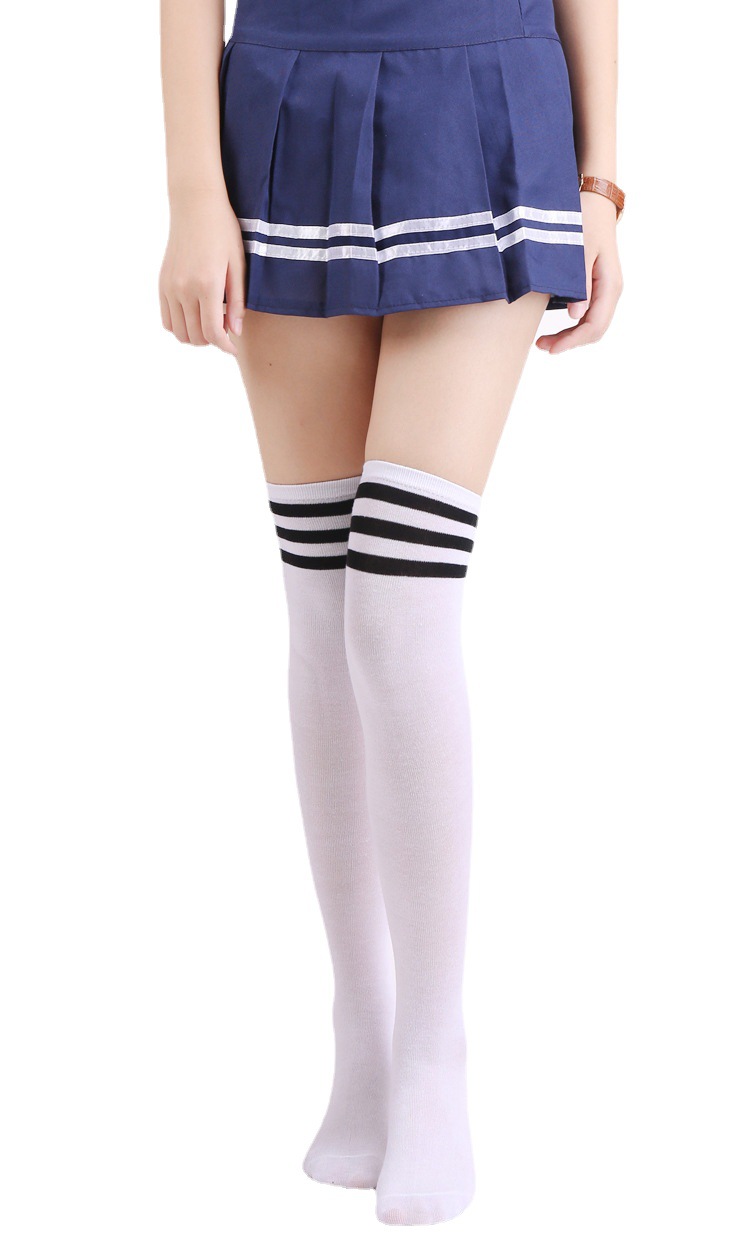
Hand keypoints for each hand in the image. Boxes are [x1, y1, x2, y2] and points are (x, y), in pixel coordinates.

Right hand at [159, 187, 245, 355]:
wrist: (195, 205)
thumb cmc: (223, 231)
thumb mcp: (238, 265)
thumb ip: (237, 301)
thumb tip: (234, 332)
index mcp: (207, 285)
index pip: (212, 332)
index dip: (225, 346)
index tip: (233, 348)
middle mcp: (184, 289)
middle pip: (195, 336)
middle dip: (212, 341)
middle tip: (224, 330)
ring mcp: (169, 287)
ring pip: (179, 332)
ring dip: (195, 336)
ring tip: (210, 324)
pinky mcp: (162, 283)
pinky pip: (166, 319)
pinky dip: (180, 326)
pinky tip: (194, 316)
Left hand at [536, 192, 622, 353]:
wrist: (594, 200)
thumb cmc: (584, 220)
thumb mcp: (578, 249)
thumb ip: (578, 283)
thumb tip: (576, 316)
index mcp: (610, 284)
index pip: (594, 325)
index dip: (572, 341)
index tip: (549, 348)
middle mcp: (612, 290)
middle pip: (594, 330)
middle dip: (569, 342)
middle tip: (541, 346)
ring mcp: (606, 289)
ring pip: (592, 325)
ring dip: (570, 336)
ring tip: (545, 341)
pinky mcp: (598, 286)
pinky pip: (589, 314)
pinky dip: (573, 326)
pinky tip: (556, 326)